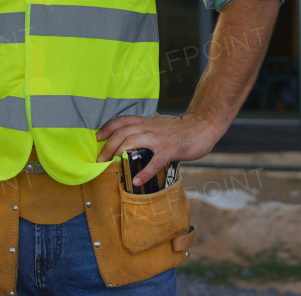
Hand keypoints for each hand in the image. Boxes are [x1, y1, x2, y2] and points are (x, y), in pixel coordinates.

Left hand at [95, 112, 220, 185]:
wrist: (202, 125)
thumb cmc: (183, 127)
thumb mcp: (163, 122)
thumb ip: (153, 123)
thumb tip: (147, 121)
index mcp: (147, 121)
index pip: (122, 120)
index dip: (108, 128)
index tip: (97, 138)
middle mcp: (150, 128)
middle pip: (122, 132)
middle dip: (108, 146)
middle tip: (100, 158)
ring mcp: (159, 139)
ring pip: (132, 142)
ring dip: (118, 154)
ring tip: (111, 166)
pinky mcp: (169, 150)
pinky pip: (154, 162)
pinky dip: (144, 172)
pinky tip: (136, 180)